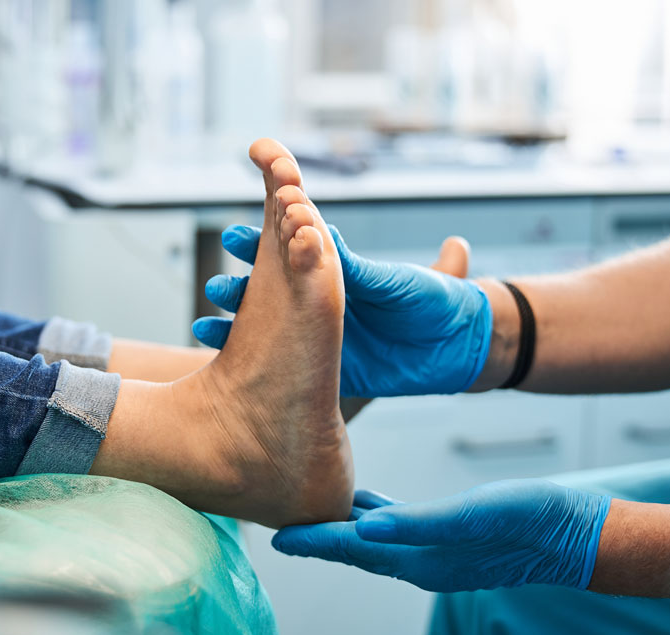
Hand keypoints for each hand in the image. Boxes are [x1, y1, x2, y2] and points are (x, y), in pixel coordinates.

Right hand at [192, 224, 491, 396]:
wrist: (460, 347)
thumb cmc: (438, 301)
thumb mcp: (398, 280)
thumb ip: (359, 266)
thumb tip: (321, 230)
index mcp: (340, 272)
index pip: (292, 252)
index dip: (263, 242)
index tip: (234, 238)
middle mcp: (323, 302)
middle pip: (270, 288)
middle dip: (241, 284)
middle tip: (217, 287)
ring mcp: (322, 336)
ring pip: (268, 327)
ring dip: (239, 322)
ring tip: (209, 322)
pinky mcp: (328, 370)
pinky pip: (283, 366)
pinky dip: (252, 361)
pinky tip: (226, 360)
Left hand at [270, 480, 611, 592]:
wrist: (572, 534)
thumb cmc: (527, 520)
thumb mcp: (472, 516)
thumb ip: (417, 524)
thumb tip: (365, 528)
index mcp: (420, 558)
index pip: (352, 550)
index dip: (313, 542)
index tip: (277, 537)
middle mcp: (421, 561)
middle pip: (356, 550)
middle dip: (319, 539)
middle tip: (285, 525)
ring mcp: (435, 552)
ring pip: (375, 541)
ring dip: (343, 530)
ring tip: (317, 512)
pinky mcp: (450, 538)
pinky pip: (400, 528)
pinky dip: (376, 517)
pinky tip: (368, 502)